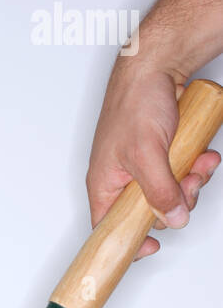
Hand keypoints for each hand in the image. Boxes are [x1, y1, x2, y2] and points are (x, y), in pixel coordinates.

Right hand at [86, 60, 219, 254]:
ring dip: (191, 182)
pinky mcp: (162, 152)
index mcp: (105, 183)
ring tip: (200, 164)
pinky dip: (195, 166)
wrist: (157, 61)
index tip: (153, 246)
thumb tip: (173, 220)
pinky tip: (203, 155)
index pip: (110, 227)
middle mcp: (122, 177)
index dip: (130, 242)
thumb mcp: (147, 155)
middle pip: (148, 211)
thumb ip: (159, 193)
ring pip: (169, 192)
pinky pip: (180, 172)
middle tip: (188, 187)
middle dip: (175, 203)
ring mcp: (143, 165)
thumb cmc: (136, 101)